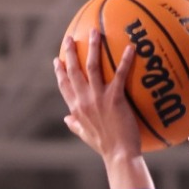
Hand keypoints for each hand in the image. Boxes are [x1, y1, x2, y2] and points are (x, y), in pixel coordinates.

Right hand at [55, 30, 142, 163]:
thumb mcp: (86, 136)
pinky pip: (120, 74)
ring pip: (92, 66)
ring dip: (92, 47)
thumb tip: (66, 120)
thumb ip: (75, 125)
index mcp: (76, 109)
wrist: (119, 155)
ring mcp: (98, 98)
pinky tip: (131, 47)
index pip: (64, 86)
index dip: (59, 71)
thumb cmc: (105, 147)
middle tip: (69, 38)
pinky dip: (126, 60)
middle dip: (70, 52)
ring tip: (94, 32)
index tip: (57, 59)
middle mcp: (83, 101)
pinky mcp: (115, 98)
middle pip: (73, 71)